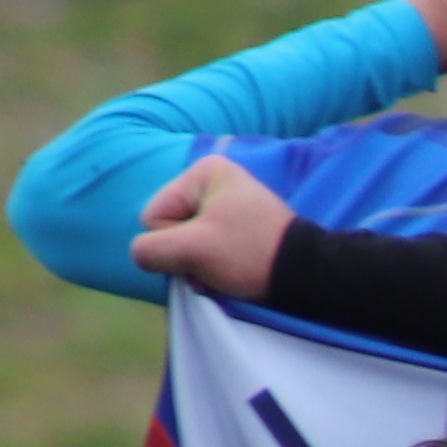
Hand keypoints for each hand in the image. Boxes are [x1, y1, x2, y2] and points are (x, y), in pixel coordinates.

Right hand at [130, 155, 304, 303]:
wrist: (306, 275)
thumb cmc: (250, 255)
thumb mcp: (193, 250)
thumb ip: (150, 250)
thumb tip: (140, 254)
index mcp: (204, 171)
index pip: (153, 214)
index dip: (173, 241)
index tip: (207, 249)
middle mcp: (215, 179)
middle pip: (168, 226)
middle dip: (187, 252)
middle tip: (218, 262)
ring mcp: (227, 201)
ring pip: (185, 240)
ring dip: (199, 262)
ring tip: (227, 267)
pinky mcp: (238, 223)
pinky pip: (206, 244)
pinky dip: (213, 263)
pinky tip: (232, 270)